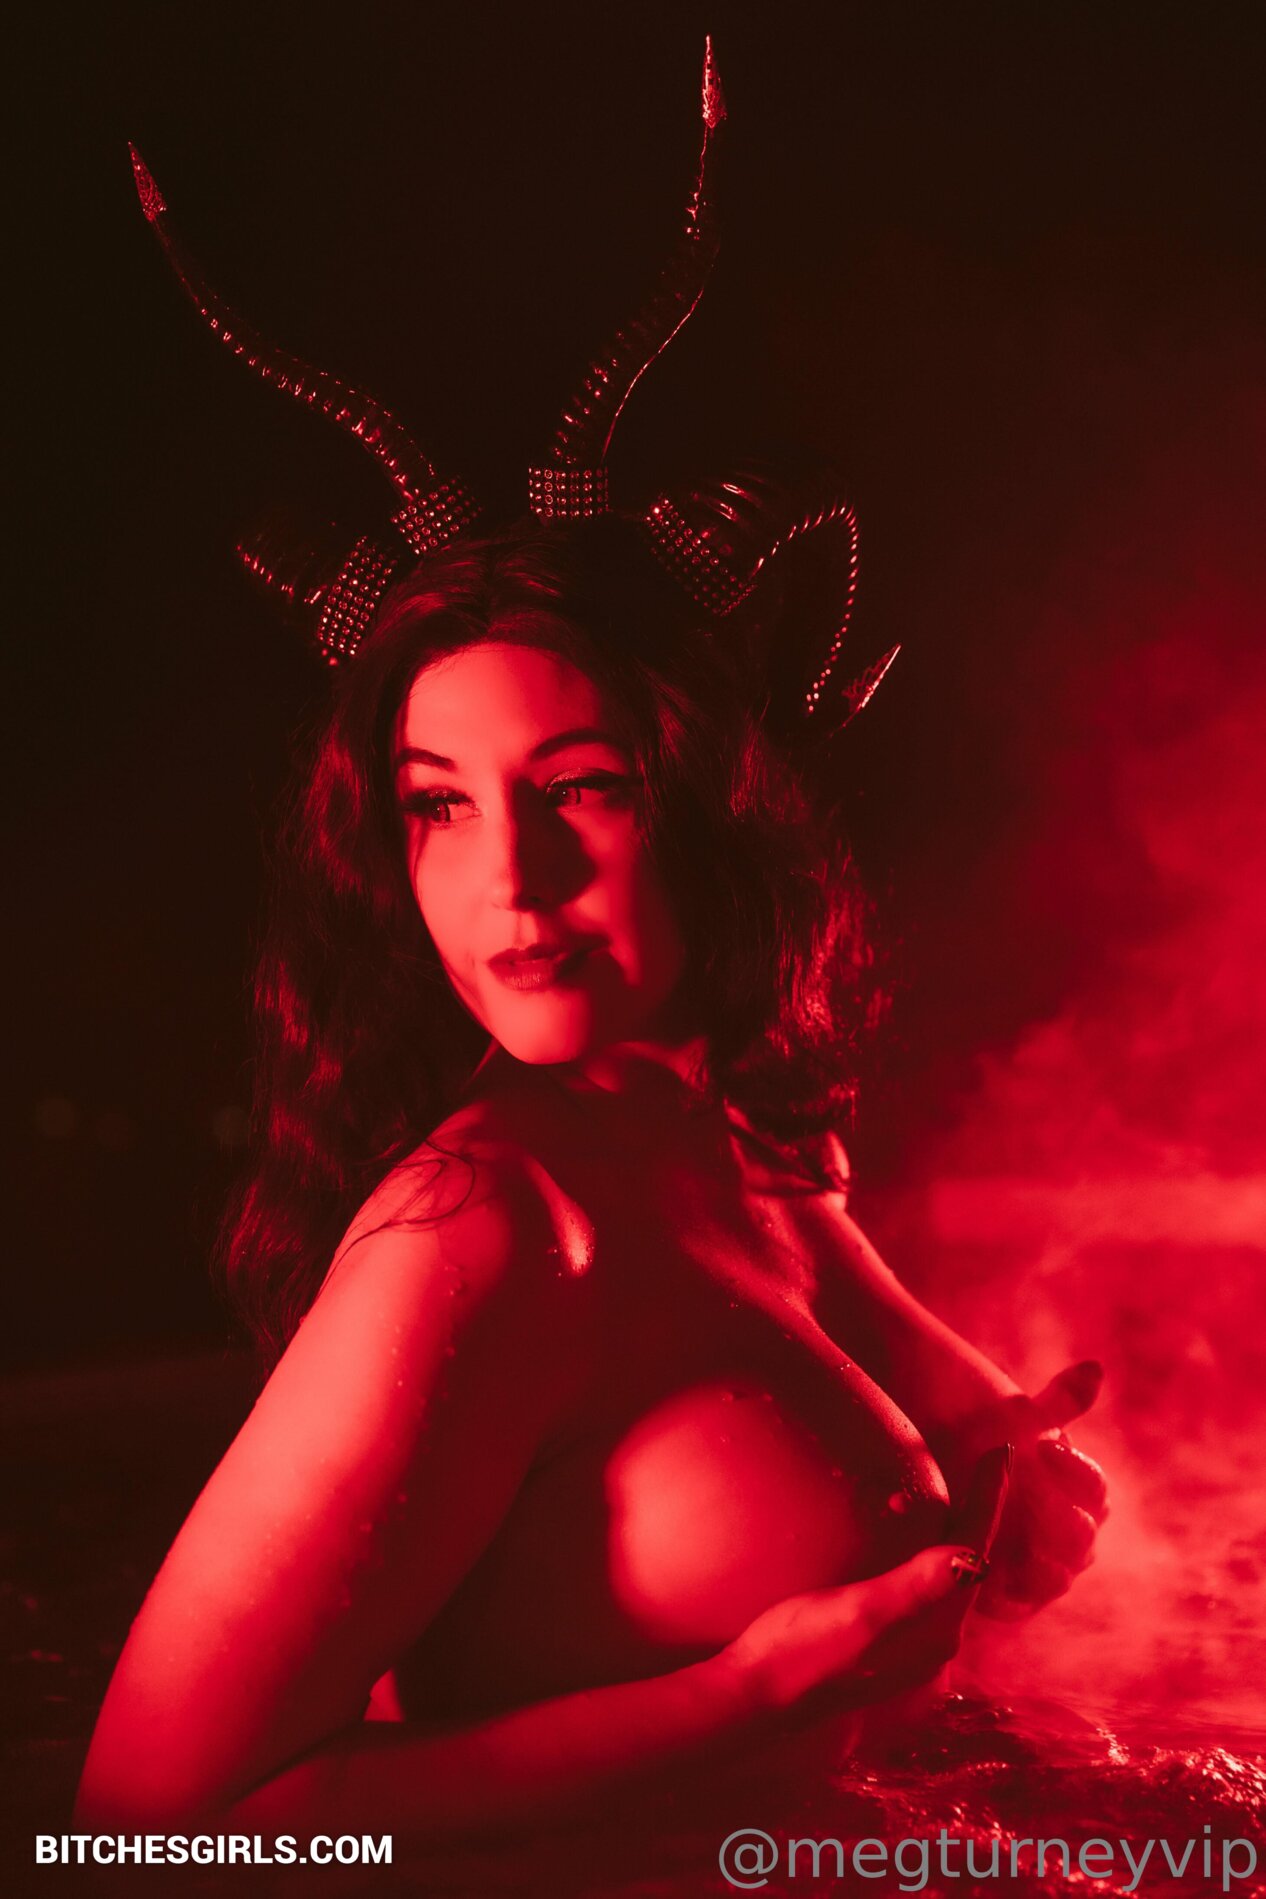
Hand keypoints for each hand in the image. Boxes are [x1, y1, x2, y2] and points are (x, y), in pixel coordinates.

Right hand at [726, 1446, 1009, 1717]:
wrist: (755, 1700)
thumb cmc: (801, 1653)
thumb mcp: (858, 1615)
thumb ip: (913, 1587)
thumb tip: (972, 1557)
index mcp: (936, 1631)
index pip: (975, 1550)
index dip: (989, 1498)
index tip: (1001, 1450)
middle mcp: (933, 1640)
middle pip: (970, 1560)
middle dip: (983, 1509)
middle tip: (991, 1459)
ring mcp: (910, 1642)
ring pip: (947, 1571)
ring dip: (958, 1527)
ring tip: (963, 1485)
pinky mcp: (885, 1639)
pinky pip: (921, 1581)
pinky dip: (927, 1545)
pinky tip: (907, 1531)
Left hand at [969, 1361, 1109, 1620]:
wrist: (940, 1471)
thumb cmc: (983, 1440)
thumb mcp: (1016, 1419)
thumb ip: (1059, 1402)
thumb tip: (1094, 1370)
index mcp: (1081, 1491)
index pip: (1095, 1487)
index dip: (1076, 1470)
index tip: (1045, 1446)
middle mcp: (1072, 1532)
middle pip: (1081, 1536)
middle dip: (1060, 1519)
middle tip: (1032, 1504)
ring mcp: (1047, 1568)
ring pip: (1058, 1574)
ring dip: (1042, 1563)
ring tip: (1012, 1543)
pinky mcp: (1014, 1597)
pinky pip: (1019, 1604)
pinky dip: (1009, 1594)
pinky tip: (986, 1574)